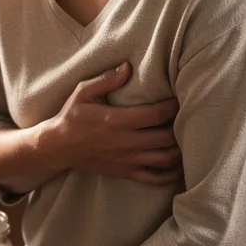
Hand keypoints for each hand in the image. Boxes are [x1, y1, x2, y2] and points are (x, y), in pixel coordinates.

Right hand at [40, 62, 182, 185]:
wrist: (58, 147)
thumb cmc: (72, 117)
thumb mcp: (83, 92)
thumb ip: (106, 80)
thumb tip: (128, 67)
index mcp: (117, 121)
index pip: (156, 115)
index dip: (173, 106)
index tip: (180, 98)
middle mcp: (126, 142)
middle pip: (167, 138)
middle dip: (182, 127)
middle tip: (187, 117)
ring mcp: (127, 160)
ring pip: (165, 159)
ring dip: (181, 150)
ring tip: (187, 138)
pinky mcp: (126, 172)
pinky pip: (155, 178)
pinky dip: (172, 174)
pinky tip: (180, 166)